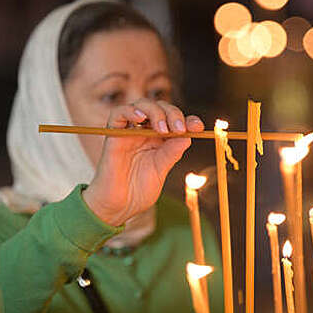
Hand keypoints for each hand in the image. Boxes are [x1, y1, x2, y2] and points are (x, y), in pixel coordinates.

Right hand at [82, 99, 203, 226]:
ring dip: (156, 112)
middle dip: (173, 114)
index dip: (188, 120)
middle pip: (160, 108)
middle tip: (179, 128)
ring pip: (142, 105)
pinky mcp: (113, 136)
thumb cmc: (138, 191)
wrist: (119, 207)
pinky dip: (130, 111)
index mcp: (159, 140)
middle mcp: (144, 132)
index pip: (174, 121)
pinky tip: (141, 118)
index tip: (198, 126)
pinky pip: (117, 114)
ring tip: (163, 128)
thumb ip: (172, 153)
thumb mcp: (161, 170)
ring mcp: (129, 132)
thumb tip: (188, 136)